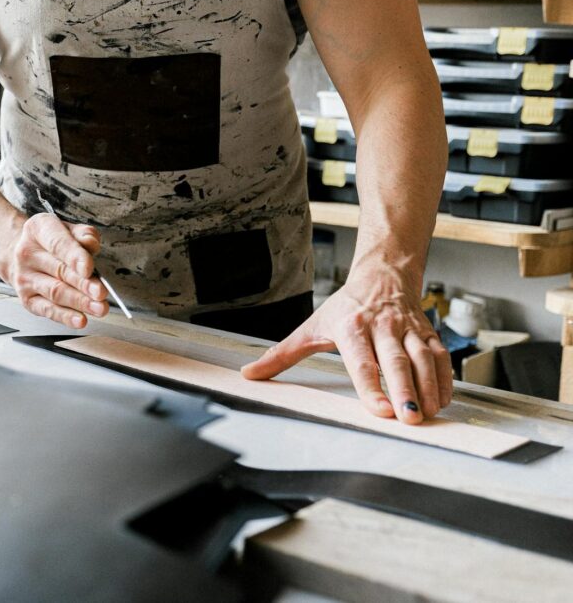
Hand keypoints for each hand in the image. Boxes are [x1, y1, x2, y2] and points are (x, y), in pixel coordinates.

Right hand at [4, 214, 108, 328]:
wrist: (18, 253)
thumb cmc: (50, 241)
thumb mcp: (67, 228)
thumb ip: (83, 234)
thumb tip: (91, 245)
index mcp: (38, 229)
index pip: (57, 243)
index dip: (74, 257)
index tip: (89, 268)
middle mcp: (27, 254)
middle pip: (59, 271)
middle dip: (83, 284)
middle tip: (101, 292)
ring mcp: (25, 278)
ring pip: (56, 292)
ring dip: (79, 302)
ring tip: (99, 307)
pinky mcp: (27, 299)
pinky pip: (48, 310)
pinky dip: (65, 317)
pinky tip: (80, 319)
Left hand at [241, 264, 452, 424]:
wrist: (382, 276)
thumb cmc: (344, 307)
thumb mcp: (311, 327)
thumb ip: (281, 355)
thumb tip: (250, 374)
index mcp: (351, 327)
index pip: (362, 361)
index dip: (371, 387)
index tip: (380, 411)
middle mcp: (382, 327)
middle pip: (396, 361)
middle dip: (405, 391)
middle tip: (409, 419)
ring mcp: (408, 329)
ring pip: (424, 359)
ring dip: (428, 389)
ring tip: (428, 415)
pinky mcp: (428, 333)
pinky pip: (441, 357)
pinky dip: (445, 380)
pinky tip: (442, 402)